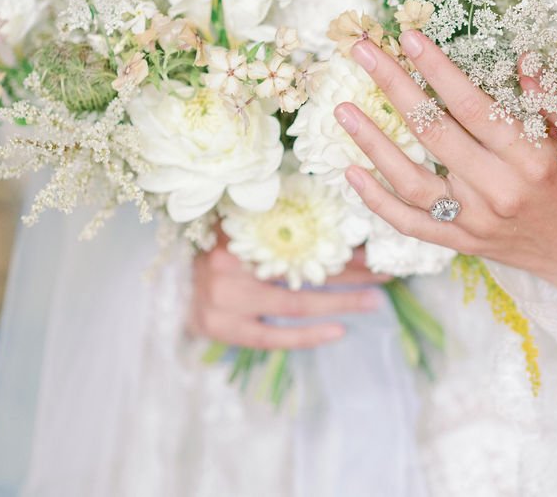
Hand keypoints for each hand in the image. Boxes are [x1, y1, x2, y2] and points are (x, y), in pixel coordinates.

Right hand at [190, 237, 387, 349]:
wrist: (171, 280)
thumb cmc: (220, 246)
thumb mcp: (244, 223)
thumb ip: (280, 219)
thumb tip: (341, 222)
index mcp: (237, 232)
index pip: (302, 242)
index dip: (340, 247)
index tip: (374, 250)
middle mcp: (228, 266)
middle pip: (302, 272)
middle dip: (350, 275)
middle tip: (385, 276)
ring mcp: (221, 301)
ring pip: (294, 304)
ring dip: (339, 304)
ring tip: (374, 301)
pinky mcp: (220, 328)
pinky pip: (271, 337)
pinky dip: (307, 336)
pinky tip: (339, 331)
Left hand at [336, 30, 556, 288]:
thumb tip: (524, 60)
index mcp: (532, 161)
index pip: (475, 108)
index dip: (439, 70)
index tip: (409, 37)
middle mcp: (497, 191)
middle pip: (433, 133)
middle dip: (395, 86)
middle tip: (363, 52)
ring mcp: (473, 221)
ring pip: (410, 180)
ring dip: (372, 143)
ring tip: (342, 109)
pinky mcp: (459, 242)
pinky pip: (409, 223)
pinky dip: (376, 200)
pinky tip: (349, 171)